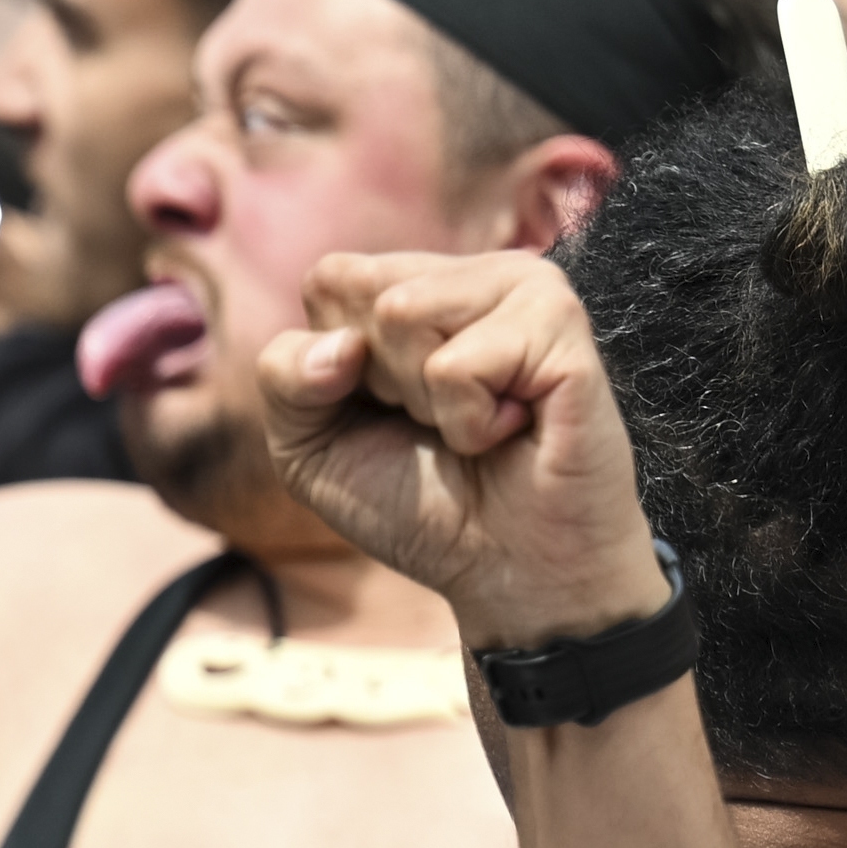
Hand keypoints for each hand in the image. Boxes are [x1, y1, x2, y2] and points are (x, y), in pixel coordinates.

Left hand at [257, 249, 669, 646]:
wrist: (508, 573)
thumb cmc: (418, 503)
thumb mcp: (309, 447)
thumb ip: (284, 377)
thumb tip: (340, 346)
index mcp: (416, 283)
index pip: (329, 280)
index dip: (332, 366)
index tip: (387, 411)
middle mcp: (472, 274)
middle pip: (364, 295)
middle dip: (379, 384)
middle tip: (440, 425)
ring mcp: (525, 287)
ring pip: (403, 312)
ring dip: (425, 401)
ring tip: (479, 424)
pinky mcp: (562, 324)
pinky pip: (457, 364)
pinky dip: (470, 422)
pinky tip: (513, 429)